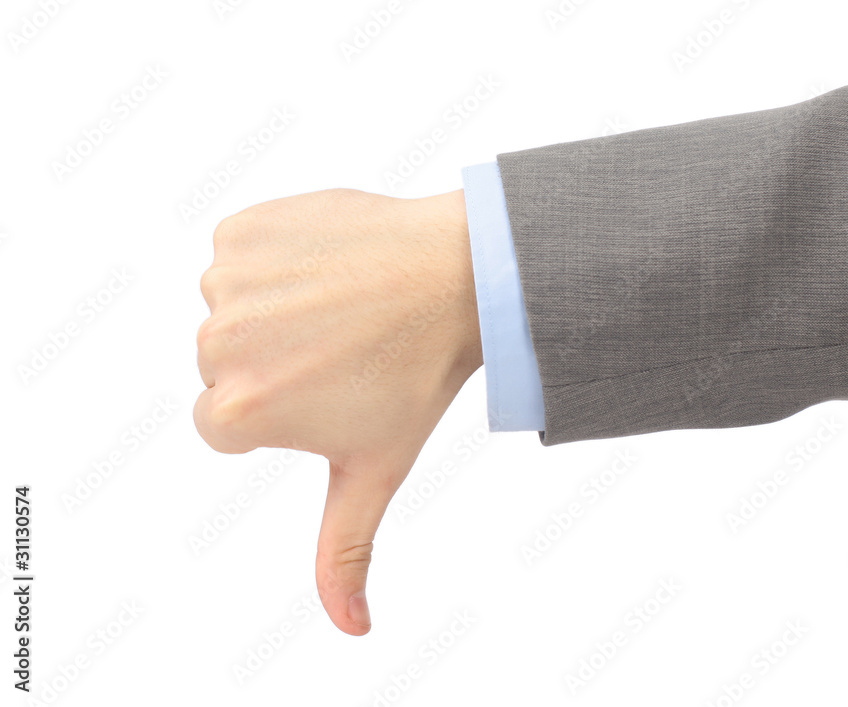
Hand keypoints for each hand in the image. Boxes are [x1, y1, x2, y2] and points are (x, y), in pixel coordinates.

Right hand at [195, 188, 481, 634]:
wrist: (457, 278)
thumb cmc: (417, 380)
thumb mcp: (374, 471)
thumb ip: (344, 552)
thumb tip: (353, 628)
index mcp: (237, 412)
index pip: (228, 426)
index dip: (284, 410)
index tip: (332, 388)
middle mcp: (217, 344)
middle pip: (226, 367)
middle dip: (275, 362)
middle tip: (343, 348)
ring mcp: (227, 281)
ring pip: (234, 311)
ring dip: (276, 309)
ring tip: (340, 305)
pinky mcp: (241, 230)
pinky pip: (242, 256)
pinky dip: (275, 259)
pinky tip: (328, 267)